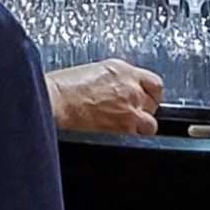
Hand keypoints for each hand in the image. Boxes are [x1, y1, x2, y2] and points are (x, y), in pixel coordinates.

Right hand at [45, 60, 161, 135]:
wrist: (54, 103)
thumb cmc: (63, 88)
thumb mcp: (93, 72)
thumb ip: (114, 80)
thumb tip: (120, 89)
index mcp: (121, 70)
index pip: (154, 83)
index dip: (149, 93)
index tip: (144, 97)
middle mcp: (131, 89)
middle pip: (153, 104)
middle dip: (142, 109)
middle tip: (127, 112)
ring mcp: (130, 111)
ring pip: (149, 125)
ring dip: (139, 126)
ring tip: (122, 127)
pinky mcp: (125, 131)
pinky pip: (138, 138)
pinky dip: (129, 138)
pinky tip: (114, 134)